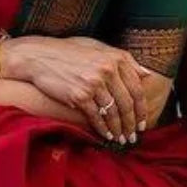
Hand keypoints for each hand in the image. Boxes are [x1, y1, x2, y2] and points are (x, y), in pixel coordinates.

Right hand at [3, 36, 151, 142]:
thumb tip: (147, 74)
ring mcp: (94, 83)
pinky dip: (102, 128)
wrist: (39, 56)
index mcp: (116, 58)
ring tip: (121, 139)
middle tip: (133, 136)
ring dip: (118, 129)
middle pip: (127, 104)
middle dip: (131, 124)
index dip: (141, 109)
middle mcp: (108, 70)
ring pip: (113, 112)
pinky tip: (106, 135)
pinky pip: (96, 117)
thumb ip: (123, 59)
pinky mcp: (79, 96)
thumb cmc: (69, 52)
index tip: (143, 122)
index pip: (137, 89)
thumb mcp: (99, 47)